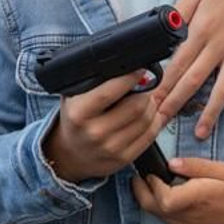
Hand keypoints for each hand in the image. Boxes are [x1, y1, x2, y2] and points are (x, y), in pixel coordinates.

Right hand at [43, 70, 166, 183]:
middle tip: (146, 84)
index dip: (130, 78)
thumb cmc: (75, 119)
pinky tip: (149, 115)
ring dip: (152, 105)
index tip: (139, 69)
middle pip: (135, 106)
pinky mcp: (124, 158)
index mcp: (79, 113)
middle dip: (145, 92)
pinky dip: (154, 121)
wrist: (70, 154)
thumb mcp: (73, 97)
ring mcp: (111, 147)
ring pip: (146, 120)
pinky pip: (149, 136)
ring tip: (146, 98)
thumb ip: (92, 82)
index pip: (110, 91)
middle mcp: (95, 132)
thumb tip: (121, 65)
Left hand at [131, 158, 223, 223]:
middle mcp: (188, 218)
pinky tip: (173, 201)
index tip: (150, 171)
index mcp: (194, 199)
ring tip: (156, 186)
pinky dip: (165, 213)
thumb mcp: (223, 171)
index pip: (159, 196)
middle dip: (141, 192)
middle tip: (140, 178)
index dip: (150, 183)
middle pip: (151, 209)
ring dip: (153, 202)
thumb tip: (171, 162)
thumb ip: (195, 166)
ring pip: (159, 218)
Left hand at [154, 0, 223, 138]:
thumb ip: (180, 12)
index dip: (163, 86)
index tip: (152, 102)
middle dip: (176, 104)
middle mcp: (220, 45)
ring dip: (210, 113)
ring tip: (199, 132)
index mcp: (201, 28)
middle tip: (163, 123)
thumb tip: (166, 30)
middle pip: (194, 82)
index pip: (177, 65)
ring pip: (223, 90)